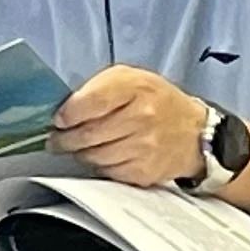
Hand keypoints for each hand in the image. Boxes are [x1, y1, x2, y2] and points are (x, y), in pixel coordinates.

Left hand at [55, 66, 216, 189]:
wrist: (193, 131)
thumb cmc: (156, 101)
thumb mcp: (129, 78)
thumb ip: (97, 87)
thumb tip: (65, 110)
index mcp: (135, 87)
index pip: (90, 102)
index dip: (67, 113)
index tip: (58, 119)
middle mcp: (142, 117)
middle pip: (87, 134)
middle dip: (64, 139)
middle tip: (56, 139)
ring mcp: (144, 147)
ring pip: (93, 156)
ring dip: (79, 153)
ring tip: (77, 147)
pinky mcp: (144, 172)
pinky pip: (106, 172)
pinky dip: (98, 165)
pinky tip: (101, 156)